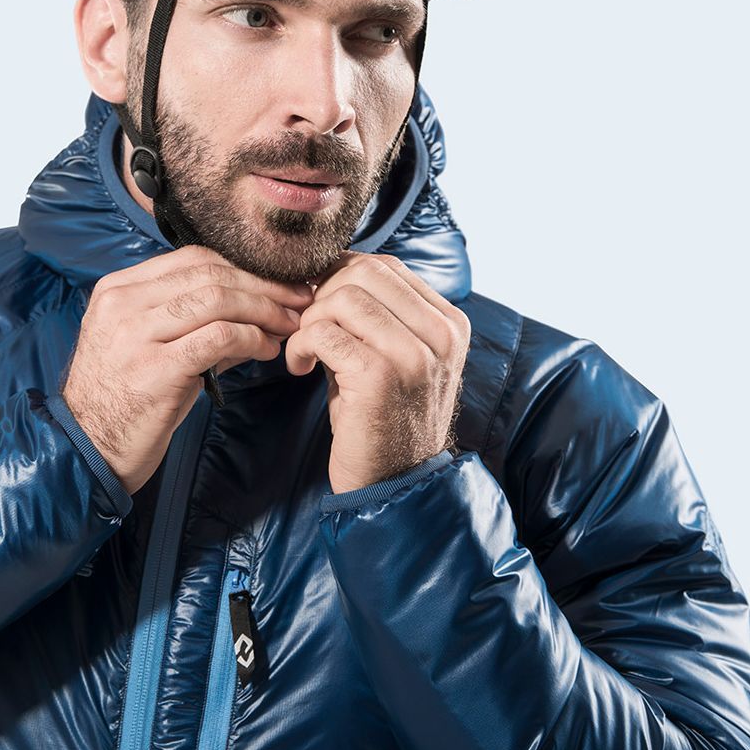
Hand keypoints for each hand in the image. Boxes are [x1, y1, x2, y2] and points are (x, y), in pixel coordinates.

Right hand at [62, 245, 312, 494]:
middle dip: (264, 286)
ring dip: (265, 310)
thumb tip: (257, 308)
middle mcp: (123, 304)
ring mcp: (136, 334)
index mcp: (118, 289)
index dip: (245, 267)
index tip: (279, 282)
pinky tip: (268, 350)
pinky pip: (220, 337)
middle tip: (299, 301)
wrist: (87, 449)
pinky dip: (253, 338)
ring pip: (219, 299)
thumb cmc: (125, 400)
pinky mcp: (156, 368)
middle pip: (212, 274)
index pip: (194, 258)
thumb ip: (192, 322)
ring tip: (289, 326)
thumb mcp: (149, 346)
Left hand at [284, 252, 470, 493]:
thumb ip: (378, 312)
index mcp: (449, 324)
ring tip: (306, 350)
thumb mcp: (397, 356)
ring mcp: (414, 355)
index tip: (320, 303)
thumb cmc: (385, 416)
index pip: (388, 266)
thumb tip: (330, 268)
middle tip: (310, 327)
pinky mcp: (380, 376)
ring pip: (343, 298)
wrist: (395, 482)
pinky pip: (324, 333)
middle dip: (324, 294)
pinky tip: (300, 367)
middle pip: (365, 272)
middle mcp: (441, 335)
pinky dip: (300, 346)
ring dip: (310, 321)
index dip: (342, 275)